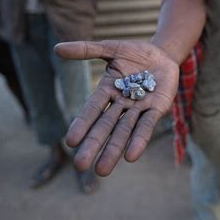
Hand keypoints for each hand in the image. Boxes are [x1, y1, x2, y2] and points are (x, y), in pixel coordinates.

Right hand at [54, 40, 178, 175]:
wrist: (162, 54)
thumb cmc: (134, 53)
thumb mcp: (111, 49)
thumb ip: (86, 50)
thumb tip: (57, 49)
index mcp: (107, 90)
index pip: (92, 110)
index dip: (82, 124)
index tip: (70, 141)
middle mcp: (121, 104)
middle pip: (105, 126)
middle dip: (94, 144)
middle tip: (80, 166)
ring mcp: (139, 108)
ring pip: (124, 131)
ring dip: (114, 150)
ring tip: (102, 170)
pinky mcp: (156, 109)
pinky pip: (147, 126)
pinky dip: (139, 140)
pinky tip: (131, 156)